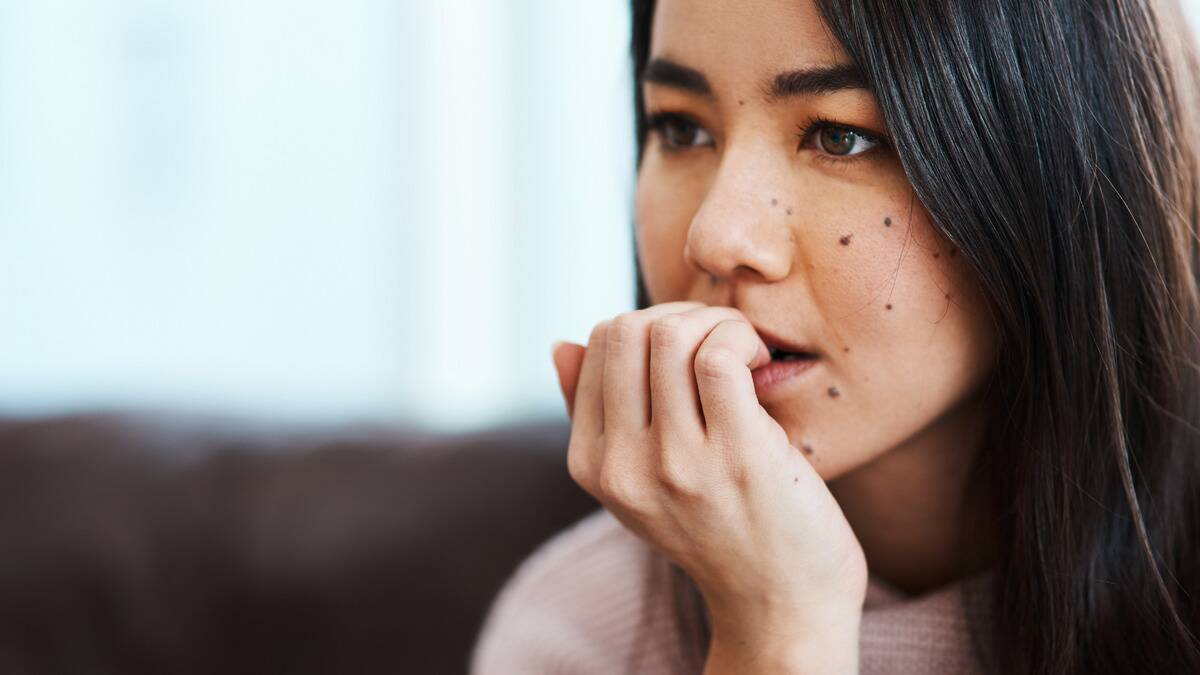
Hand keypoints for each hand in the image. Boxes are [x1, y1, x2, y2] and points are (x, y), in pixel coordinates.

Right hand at [552, 302, 866, 672]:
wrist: (781, 602)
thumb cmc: (719, 529)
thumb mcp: (639, 480)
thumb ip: (597, 415)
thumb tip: (562, 344)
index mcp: (592, 465)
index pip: (597, 344)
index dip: (649, 324)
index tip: (692, 349)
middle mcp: (622, 466)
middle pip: (627, 330)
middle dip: (681, 314)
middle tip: (722, 341)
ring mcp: (676, 463)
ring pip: (671, 335)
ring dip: (717, 323)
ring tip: (745, 353)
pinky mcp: (736, 457)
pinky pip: (719, 357)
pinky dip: (741, 339)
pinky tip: (761, 364)